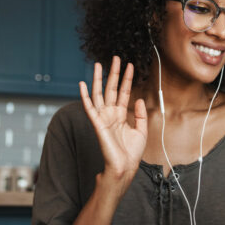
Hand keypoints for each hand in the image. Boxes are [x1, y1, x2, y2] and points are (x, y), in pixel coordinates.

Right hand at [79, 56, 147, 184]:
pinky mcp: (97, 124)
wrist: (124, 166)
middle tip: (115, 58)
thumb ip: (140, 114)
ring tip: (99, 64)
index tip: (130, 65)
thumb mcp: (141, 130)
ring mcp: (103, 117)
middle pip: (111, 88)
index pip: (124, 92)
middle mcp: (111, 113)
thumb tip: (138, 99)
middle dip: (113, 73)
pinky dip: (84, 96)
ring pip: (99, 94)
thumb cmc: (131, 153)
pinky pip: (89, 107)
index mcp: (121, 115)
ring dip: (98, 79)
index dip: (127, 79)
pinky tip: (82, 84)